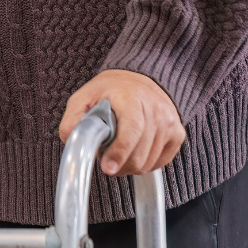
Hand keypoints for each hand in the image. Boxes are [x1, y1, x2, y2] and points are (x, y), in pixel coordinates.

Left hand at [59, 69, 185, 176]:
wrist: (139, 79)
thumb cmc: (110, 90)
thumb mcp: (84, 97)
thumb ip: (74, 118)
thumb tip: (69, 139)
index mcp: (132, 98)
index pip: (130, 132)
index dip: (118, 153)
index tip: (107, 167)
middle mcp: (156, 111)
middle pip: (138, 156)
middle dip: (117, 162)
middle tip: (105, 154)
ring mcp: (170, 124)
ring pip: (147, 164)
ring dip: (128, 164)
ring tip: (118, 147)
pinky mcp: (178, 135)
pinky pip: (158, 164)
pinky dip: (143, 163)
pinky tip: (133, 148)